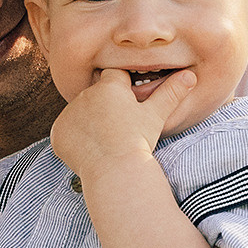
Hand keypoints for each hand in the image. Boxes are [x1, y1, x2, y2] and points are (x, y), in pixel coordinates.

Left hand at [50, 68, 198, 179]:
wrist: (115, 171)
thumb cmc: (138, 141)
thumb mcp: (156, 116)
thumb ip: (170, 93)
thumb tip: (190, 76)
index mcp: (109, 85)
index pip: (115, 77)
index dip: (123, 92)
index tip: (129, 108)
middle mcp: (85, 94)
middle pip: (96, 95)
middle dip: (105, 107)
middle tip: (118, 128)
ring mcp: (69, 113)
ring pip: (80, 112)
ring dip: (89, 122)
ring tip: (105, 141)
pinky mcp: (58, 133)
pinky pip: (66, 131)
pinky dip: (75, 139)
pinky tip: (90, 150)